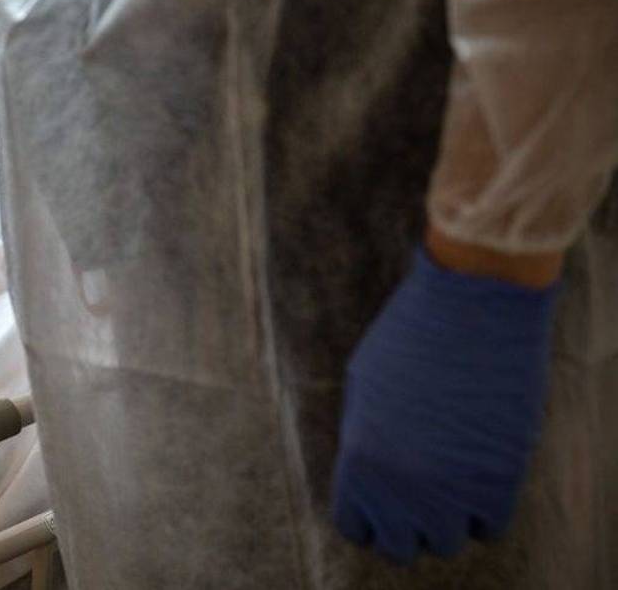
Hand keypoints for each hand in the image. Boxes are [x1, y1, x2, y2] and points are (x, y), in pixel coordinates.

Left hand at [331, 247, 556, 563]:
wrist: (473, 307)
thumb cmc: (411, 334)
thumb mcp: (363, 385)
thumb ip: (361, 440)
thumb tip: (372, 478)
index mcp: (358, 461)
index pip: (354, 527)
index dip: (368, 516)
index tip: (382, 501)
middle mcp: (400, 486)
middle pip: (400, 547)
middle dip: (406, 525)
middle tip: (417, 497)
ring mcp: (451, 489)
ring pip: (446, 543)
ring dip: (447, 521)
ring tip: (449, 482)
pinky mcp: (500, 481)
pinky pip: (490, 528)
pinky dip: (485, 510)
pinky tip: (480, 477)